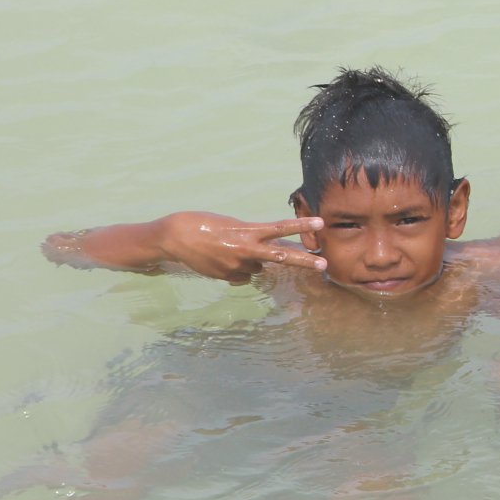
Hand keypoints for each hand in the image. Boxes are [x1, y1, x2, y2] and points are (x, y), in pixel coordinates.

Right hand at [159, 212, 325, 283]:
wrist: (174, 237)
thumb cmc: (203, 224)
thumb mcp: (231, 225)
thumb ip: (250, 238)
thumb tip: (262, 260)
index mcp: (248, 231)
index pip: (280, 228)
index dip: (301, 226)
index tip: (320, 222)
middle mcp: (246, 250)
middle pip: (282, 257)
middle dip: (304, 261)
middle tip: (324, 264)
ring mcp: (237, 266)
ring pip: (257, 267)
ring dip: (252, 261)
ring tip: (230, 249)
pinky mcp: (227, 277)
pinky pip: (242, 276)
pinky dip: (238, 270)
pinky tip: (222, 260)